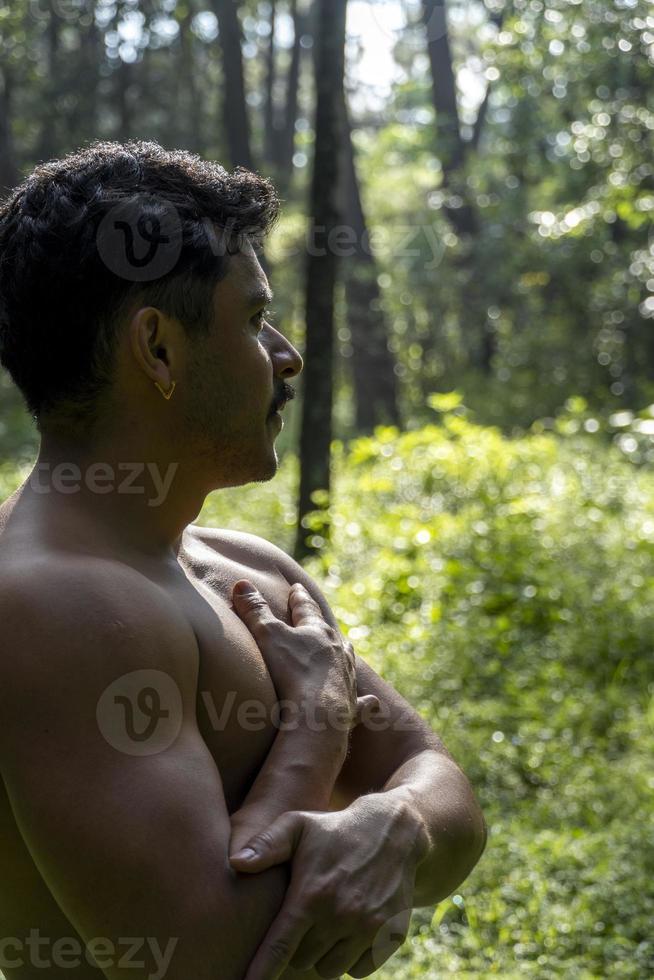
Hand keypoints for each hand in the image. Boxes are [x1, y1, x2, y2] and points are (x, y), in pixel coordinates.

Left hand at [229, 794, 428, 979]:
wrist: (392, 830)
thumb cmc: (334, 829)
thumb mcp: (298, 825)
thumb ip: (266, 845)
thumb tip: (235, 863)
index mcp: (312, 894)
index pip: (279, 946)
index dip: (261, 972)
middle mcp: (340, 915)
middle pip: (303, 961)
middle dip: (298, 947)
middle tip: (304, 921)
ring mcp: (367, 928)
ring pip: (330, 970)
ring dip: (323, 956)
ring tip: (325, 926)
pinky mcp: (389, 936)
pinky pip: (358, 970)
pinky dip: (350, 960)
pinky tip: (348, 931)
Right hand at [232, 580, 377, 728]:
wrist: (318, 714)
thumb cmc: (293, 670)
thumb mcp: (267, 635)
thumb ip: (255, 610)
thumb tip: (242, 584)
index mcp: (318, 632)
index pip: (306, 609)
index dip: (299, 598)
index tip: (297, 588)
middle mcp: (338, 652)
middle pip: (329, 633)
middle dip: (321, 626)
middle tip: (320, 619)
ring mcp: (346, 678)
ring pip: (348, 660)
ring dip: (344, 653)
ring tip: (345, 648)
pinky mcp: (351, 706)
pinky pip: (362, 702)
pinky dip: (366, 701)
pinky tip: (372, 702)